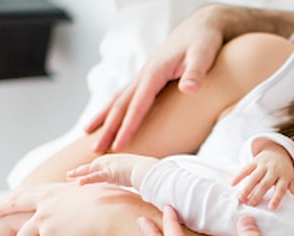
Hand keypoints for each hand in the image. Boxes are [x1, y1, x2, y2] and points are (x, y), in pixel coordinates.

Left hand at [0, 183, 124, 235]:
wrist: (118, 217)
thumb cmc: (113, 199)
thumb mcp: (89, 186)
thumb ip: (76, 187)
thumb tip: (76, 180)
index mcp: (50, 196)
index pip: (19, 199)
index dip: (4, 205)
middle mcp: (45, 215)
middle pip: (24, 235)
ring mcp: (51, 234)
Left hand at [67, 154, 157, 188]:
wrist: (152, 171)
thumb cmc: (151, 174)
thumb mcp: (143, 176)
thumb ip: (139, 180)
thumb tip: (144, 189)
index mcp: (120, 161)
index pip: (103, 165)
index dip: (93, 169)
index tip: (85, 172)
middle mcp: (114, 161)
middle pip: (94, 165)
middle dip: (82, 169)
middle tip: (71, 174)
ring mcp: (111, 166)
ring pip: (91, 169)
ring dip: (79, 173)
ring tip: (69, 176)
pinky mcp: (111, 173)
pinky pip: (95, 177)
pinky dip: (86, 179)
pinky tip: (78, 183)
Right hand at [85, 7, 223, 152]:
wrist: (202, 26)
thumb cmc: (204, 41)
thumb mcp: (204, 55)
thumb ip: (196, 73)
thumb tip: (189, 89)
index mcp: (155, 72)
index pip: (138, 105)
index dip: (128, 127)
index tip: (119, 147)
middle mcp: (145, 74)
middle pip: (121, 104)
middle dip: (108, 128)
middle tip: (95, 151)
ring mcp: (145, 75)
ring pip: (119, 99)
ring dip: (104, 118)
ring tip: (88, 134)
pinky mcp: (149, 77)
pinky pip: (127, 95)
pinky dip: (114, 108)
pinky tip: (109, 117)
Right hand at [233, 142, 293, 208]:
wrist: (278, 151)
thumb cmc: (284, 170)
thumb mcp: (289, 178)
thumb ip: (291, 189)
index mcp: (284, 176)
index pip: (281, 189)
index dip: (276, 198)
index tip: (271, 208)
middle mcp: (274, 170)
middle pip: (265, 183)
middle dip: (257, 194)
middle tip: (250, 204)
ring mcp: (264, 165)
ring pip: (254, 177)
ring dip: (246, 188)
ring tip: (240, 198)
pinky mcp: (255, 161)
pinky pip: (246, 168)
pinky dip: (239, 176)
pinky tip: (232, 184)